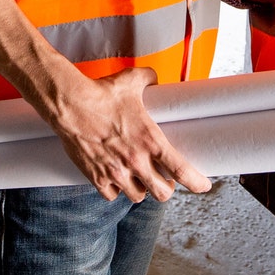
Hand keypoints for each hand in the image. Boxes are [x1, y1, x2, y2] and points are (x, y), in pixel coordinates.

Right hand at [41, 66, 211, 202]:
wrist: (70, 104)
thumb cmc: (101, 93)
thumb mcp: (131, 81)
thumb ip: (149, 79)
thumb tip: (154, 77)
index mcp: (151, 141)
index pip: (182, 170)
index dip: (197, 182)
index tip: (203, 185)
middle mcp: (136, 161)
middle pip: (162, 193)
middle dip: (166, 189)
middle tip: (164, 180)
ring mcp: (116, 172)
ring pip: (138, 196)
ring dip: (141, 189)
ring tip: (139, 179)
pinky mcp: (96, 177)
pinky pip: (112, 196)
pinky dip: (116, 190)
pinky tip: (116, 180)